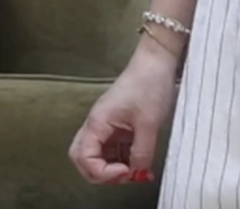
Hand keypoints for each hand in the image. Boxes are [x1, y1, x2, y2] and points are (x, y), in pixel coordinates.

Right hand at [68, 41, 180, 184]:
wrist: (156, 63)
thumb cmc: (148, 85)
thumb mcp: (148, 124)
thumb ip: (141, 152)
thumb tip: (137, 172)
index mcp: (97, 122)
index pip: (84, 158)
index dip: (104, 172)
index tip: (127, 171)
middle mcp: (97, 125)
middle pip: (83, 158)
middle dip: (101, 173)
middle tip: (125, 176)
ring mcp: (106, 125)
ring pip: (98, 155)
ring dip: (113, 168)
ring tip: (136, 170)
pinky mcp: (117, 125)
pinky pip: (113, 149)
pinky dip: (123, 160)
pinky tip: (140, 162)